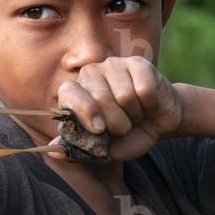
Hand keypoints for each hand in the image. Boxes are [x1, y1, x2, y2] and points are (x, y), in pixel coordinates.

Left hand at [49, 56, 186, 161]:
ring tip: (136, 114)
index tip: (99, 129)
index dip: (84, 112)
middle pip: (100, 98)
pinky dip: (149, 105)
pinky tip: (148, 104)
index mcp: (77, 93)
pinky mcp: (138, 64)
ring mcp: (114, 65)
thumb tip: (54, 151)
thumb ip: (79, 150)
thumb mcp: (103, 150)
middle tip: (124, 126)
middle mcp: (91, 74)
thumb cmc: (129, 135)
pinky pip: (144, 89)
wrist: (160, 124)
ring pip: (124, 95)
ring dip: (135, 115)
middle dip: (117, 123)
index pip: (68, 93)